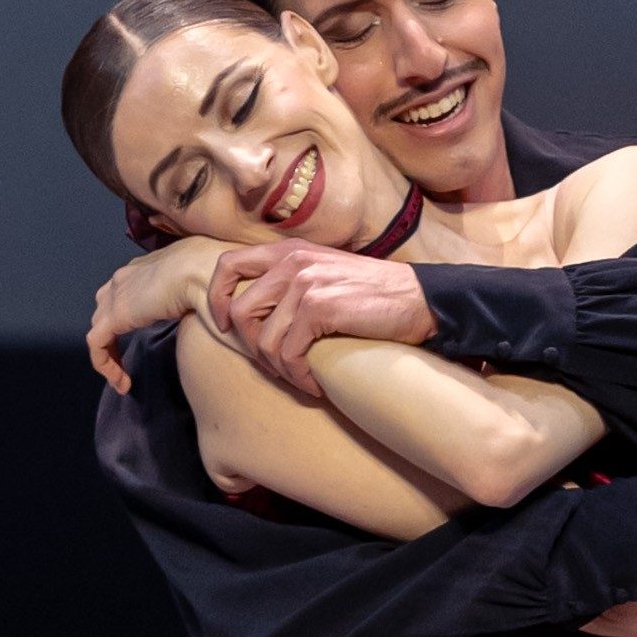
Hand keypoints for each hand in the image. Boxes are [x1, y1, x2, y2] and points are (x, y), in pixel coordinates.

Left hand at [85, 240, 220, 392]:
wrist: (213, 272)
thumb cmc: (224, 281)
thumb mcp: (213, 290)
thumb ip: (206, 303)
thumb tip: (221, 324)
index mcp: (151, 267)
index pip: (128, 292)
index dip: (131, 320)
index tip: (147, 341)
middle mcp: (129, 276)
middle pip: (106, 308)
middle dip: (114, 339)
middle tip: (129, 366)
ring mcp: (119, 293)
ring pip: (100, 328)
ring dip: (110, 356)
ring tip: (125, 380)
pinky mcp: (117, 313)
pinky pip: (97, 344)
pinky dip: (106, 365)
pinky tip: (123, 383)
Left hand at [206, 240, 437, 391]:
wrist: (418, 299)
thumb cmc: (373, 295)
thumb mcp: (325, 273)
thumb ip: (291, 281)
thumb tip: (259, 314)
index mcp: (287, 251)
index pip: (228, 265)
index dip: (217, 298)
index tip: (225, 325)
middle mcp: (291, 261)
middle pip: (239, 310)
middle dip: (252, 347)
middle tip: (276, 365)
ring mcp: (304, 283)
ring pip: (263, 340)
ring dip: (279, 370)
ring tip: (301, 379)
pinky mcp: (319, 307)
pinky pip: (289, 354)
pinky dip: (299, 378)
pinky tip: (315, 385)